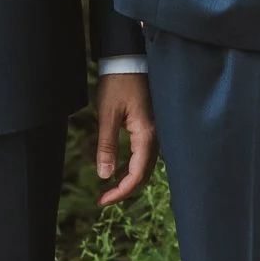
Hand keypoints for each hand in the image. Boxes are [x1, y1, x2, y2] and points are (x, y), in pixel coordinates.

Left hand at [93, 72, 156, 206]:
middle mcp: (156, 136)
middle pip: (145, 174)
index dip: (121, 192)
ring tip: (110, 188)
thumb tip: (105, 175)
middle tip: (103, 199)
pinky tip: (120, 169)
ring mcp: (156, 131)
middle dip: (125, 190)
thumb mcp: (107, 114)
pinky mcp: (151, 126)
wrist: (129, 59)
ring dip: (130, 180)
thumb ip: (107, 145)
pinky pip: (146, 154)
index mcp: (146, 135)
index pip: (137, 175)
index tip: (102, 201)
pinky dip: (133, 167)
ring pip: (146, 166)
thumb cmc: (119, 83)